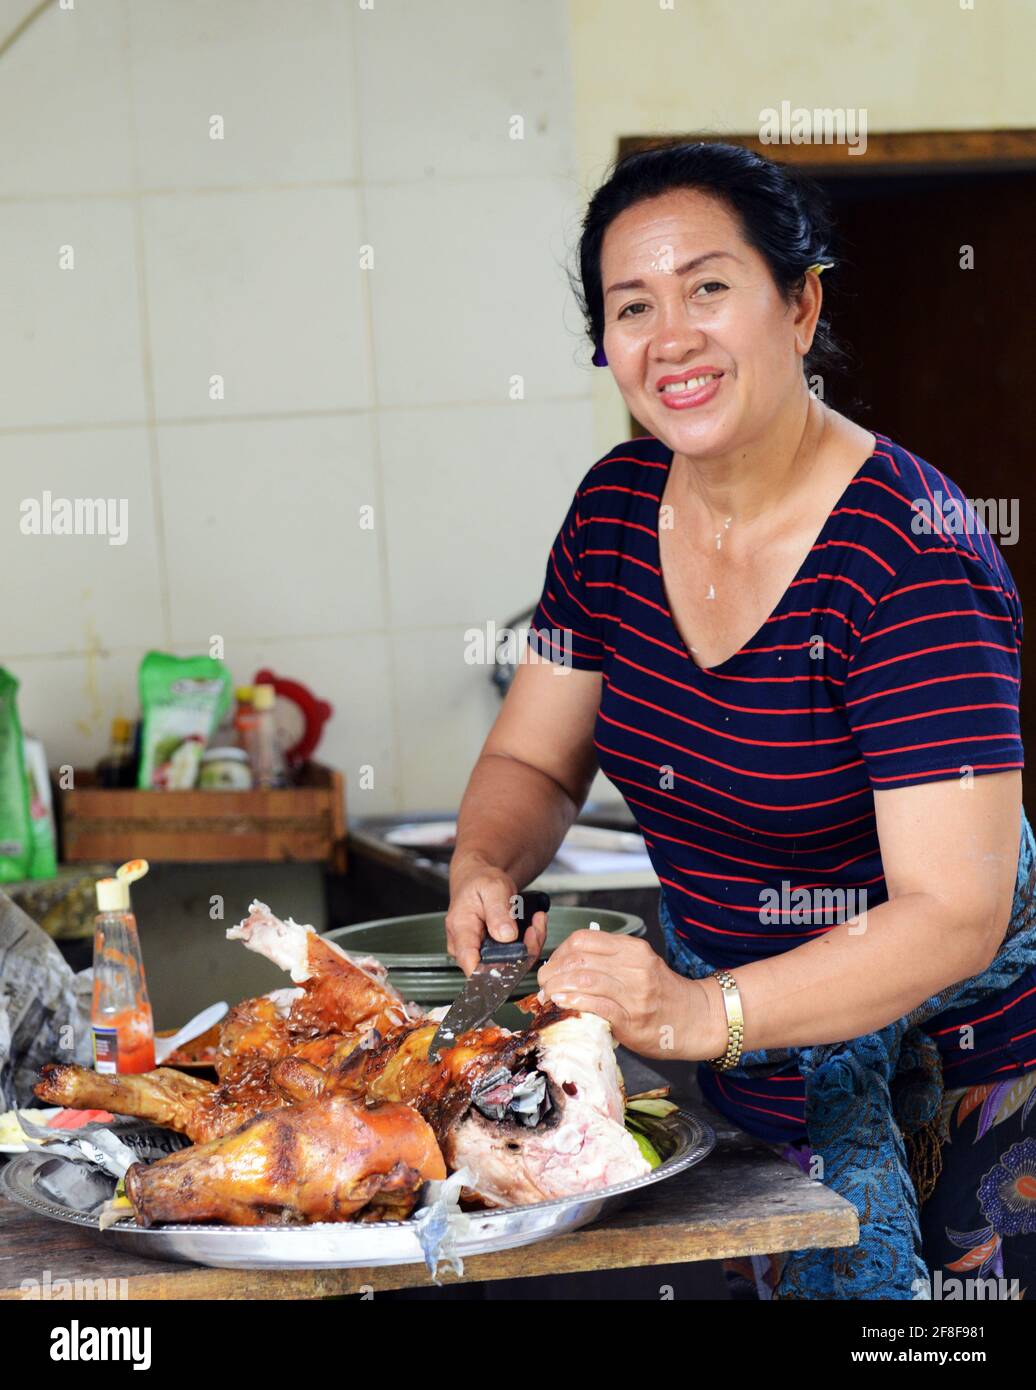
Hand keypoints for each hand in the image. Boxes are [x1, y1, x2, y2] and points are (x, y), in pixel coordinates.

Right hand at [445, 859, 548, 976]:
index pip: (471, 964)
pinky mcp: (492, 953)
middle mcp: (466, 947)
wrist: (479, 879)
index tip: (520, 954)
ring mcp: (479, 952)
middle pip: (496, 966)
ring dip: (529, 946)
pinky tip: (535, 926)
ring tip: (537, 922)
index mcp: (461, 930)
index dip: (495, 970)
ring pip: (509, 964)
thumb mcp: (492, 889)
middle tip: (535, 927)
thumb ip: (498, 912)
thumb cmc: (481, 882)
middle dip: (523, 951)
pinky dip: (529, 943)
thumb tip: (507, 937)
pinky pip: (514, 957)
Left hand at [537, 931, 721, 1059]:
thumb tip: (566, 967)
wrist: (696, 1018)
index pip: (584, 940)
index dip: (559, 952)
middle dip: (552, 972)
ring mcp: (635, 993)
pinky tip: (562, 1005)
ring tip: (548, 995)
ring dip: (557, 988)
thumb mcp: (639, 964)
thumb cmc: (663, 994)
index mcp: (633, 949)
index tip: (551, 966)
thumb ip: (609, 961)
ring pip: (583, 980)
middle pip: (578, 959)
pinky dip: (573, 1004)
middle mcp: (634, 966)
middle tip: (543, 984)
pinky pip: (596, 1006)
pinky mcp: (633, 1019)